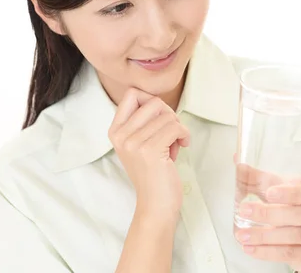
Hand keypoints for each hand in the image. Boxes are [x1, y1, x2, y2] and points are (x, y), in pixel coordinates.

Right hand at [108, 88, 189, 219]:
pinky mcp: (150, 150)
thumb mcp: (140, 143)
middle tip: (171, 134)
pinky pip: (176, 127)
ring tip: (173, 146)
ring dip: (178, 129)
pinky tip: (182, 147)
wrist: (155, 206)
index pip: (132, 94)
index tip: (160, 120)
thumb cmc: (154, 173)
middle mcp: (121, 135)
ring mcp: (134, 143)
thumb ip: (143, 122)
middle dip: (169, 115)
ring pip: (167, 116)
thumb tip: (158, 101)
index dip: (152, 102)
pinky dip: (185, 135)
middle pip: (153, 102)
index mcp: (115, 131)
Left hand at [234, 164, 300, 272]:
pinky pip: (291, 254)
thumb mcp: (286, 189)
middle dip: (269, 213)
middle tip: (245, 210)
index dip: (293, 193)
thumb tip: (238, 162)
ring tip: (243, 234)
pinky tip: (251, 248)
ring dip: (264, 236)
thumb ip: (263, 178)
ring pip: (294, 236)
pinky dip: (268, 252)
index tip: (270, 193)